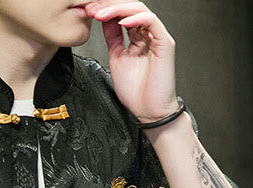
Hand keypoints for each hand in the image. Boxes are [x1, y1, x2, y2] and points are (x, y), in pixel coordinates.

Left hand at [85, 1, 178, 122]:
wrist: (149, 111)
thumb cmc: (136, 92)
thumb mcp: (117, 58)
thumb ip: (113, 39)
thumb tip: (103, 20)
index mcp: (137, 37)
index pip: (121, 14)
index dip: (105, 10)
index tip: (88, 11)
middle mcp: (148, 34)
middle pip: (129, 8)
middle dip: (108, 6)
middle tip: (91, 8)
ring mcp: (157, 37)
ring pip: (139, 10)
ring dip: (117, 9)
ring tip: (100, 14)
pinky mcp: (165, 43)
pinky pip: (151, 22)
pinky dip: (135, 18)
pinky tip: (121, 22)